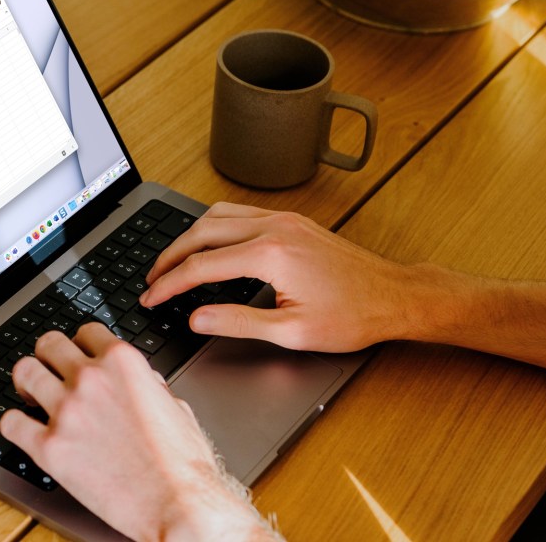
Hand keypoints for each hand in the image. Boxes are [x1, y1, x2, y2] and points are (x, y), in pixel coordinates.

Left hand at [0, 323, 271, 540]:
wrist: (178, 505)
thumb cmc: (182, 463)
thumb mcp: (173, 404)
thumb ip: (146, 384)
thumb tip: (136, 381)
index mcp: (123, 363)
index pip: (87, 332)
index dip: (82, 344)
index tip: (79, 354)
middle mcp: (91, 380)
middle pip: (49, 344)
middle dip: (49, 355)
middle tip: (49, 369)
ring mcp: (66, 412)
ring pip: (24, 372)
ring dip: (26, 381)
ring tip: (31, 395)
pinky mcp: (49, 448)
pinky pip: (10, 422)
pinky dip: (14, 423)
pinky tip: (24, 429)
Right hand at [142, 202, 418, 352]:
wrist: (395, 296)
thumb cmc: (352, 316)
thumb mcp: (291, 332)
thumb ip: (236, 323)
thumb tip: (196, 319)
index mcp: (270, 255)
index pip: (200, 266)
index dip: (169, 285)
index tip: (151, 298)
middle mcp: (274, 228)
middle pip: (201, 231)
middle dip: (169, 256)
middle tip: (151, 279)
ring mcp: (283, 220)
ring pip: (217, 215)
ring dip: (189, 236)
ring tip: (172, 261)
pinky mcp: (291, 221)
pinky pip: (238, 214)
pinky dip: (212, 227)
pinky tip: (207, 244)